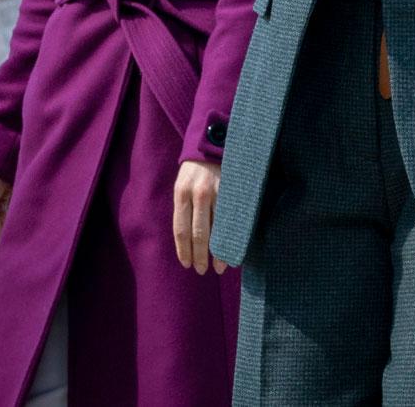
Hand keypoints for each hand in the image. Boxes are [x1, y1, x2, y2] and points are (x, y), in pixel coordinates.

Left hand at [174, 159, 226, 274]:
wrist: (212, 144)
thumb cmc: (195, 171)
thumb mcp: (182, 186)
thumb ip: (184, 209)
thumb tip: (187, 240)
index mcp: (182, 194)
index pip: (181, 229)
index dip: (184, 250)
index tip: (187, 264)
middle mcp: (199, 194)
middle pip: (199, 233)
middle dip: (200, 255)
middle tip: (202, 270)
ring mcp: (218, 192)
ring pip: (218, 228)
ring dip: (218, 250)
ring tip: (220, 265)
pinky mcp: (232, 190)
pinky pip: (232, 217)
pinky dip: (232, 234)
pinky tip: (233, 244)